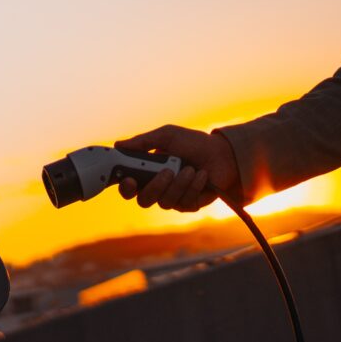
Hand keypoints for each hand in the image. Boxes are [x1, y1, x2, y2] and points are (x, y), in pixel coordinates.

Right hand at [113, 125, 239, 211]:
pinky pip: (184, 203)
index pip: (129, 187)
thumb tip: (118, 145)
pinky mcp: (189, 205)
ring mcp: (173, 198)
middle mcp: (158, 188)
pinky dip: (193, 187)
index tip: (130, 180)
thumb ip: (143, 141)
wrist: (222, 153)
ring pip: (165, 202)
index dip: (125, 187)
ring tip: (191, 169)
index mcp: (148, 172)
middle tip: (167, 172)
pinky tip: (202, 175)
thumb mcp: (167, 136)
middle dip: (155, 187)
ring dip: (179, 184)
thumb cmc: (193, 143)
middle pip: (144, 200)